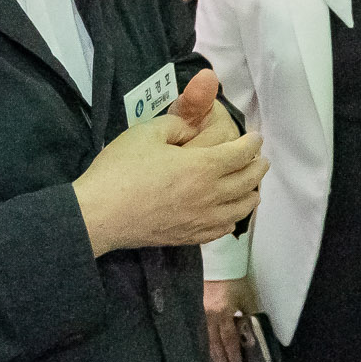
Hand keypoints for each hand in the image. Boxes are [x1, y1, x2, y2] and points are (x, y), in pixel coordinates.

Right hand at [74, 71, 266, 256]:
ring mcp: (202, 220)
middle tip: (261, 160)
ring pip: (241, 208)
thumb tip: (191, 127)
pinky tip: (230, 214)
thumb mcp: (147, 132)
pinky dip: (233, 218)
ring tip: (252, 187)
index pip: (241, 154)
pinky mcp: (190, 237)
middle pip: (248, 181)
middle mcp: (211, 195)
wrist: (99, 214)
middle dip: (258, 167)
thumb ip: (176, 124)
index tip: (256, 138)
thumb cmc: (121, 170)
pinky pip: (223, 229)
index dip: (252, 144)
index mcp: (203, 166)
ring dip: (251, 194)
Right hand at [203, 278, 247, 361]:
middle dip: (222, 358)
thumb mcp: (247, 298)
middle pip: (215, 342)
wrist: (220, 264)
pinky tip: (207, 349)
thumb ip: (250, 315)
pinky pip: (200, 330)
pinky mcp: (197, 309)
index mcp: (223, 311)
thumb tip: (254, 332)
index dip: (232, 353)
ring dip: (212, 353)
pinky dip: (205, 342)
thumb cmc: (236, 281)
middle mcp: (209, 314)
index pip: (228, 338)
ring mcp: (201, 312)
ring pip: (205, 338)